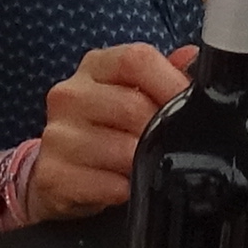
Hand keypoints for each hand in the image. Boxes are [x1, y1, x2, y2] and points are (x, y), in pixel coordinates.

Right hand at [32, 42, 195, 218]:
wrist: (60, 173)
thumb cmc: (106, 128)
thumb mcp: (132, 93)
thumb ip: (165, 73)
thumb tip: (193, 57)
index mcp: (95, 66)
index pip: (135, 59)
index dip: (171, 82)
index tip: (191, 103)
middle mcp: (70, 94)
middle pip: (133, 106)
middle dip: (161, 131)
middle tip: (171, 145)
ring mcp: (57, 135)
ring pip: (123, 150)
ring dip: (145, 163)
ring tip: (147, 166)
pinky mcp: (54, 175)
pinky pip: (109, 186)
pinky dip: (127, 189)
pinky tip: (126, 185)